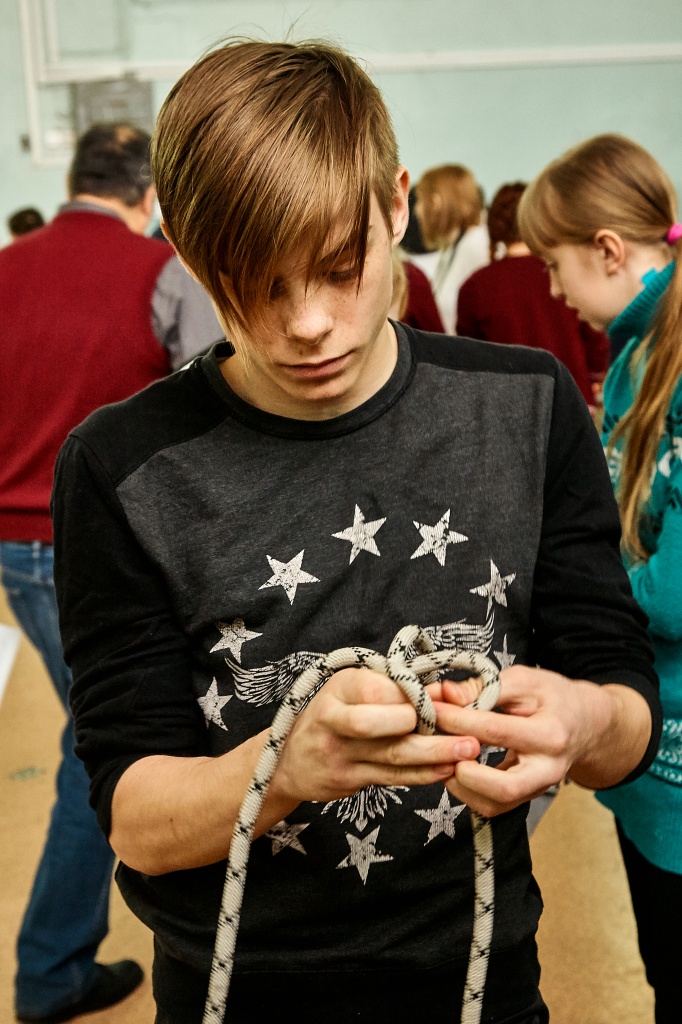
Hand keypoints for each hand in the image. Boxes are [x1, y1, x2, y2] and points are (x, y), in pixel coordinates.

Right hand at [270, 667, 481, 806]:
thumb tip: (444, 689)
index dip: (412, 696)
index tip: (442, 700)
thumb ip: (398, 688)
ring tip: (467, 752)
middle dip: (421, 730)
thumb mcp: (356, 690)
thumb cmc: (334, 714)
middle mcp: (332, 718)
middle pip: (377, 725)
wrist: (290, 761)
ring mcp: (337, 753)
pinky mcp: (347, 780)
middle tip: (463, 733)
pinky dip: (421, 775)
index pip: (377, 689)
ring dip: (433, 755)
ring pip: (390, 755)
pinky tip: (445, 771)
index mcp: (339, 687)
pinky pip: (390, 778)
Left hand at [429, 665, 618, 816]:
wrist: (585, 724)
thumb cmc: (553, 698)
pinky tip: (453, 768)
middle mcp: (548, 769)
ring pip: (496, 805)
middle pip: (503, 787)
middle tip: (437, 746)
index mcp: (550, 733)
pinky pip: (494, 807)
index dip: (458, 719)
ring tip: (441, 758)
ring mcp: (538, 788)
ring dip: (461, 786)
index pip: (495, 730)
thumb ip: (486, 687)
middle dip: (462, 769)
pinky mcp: (526, 797)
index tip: (431, 709)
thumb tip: (446, 694)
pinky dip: (467, 792)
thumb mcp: (525, 680)